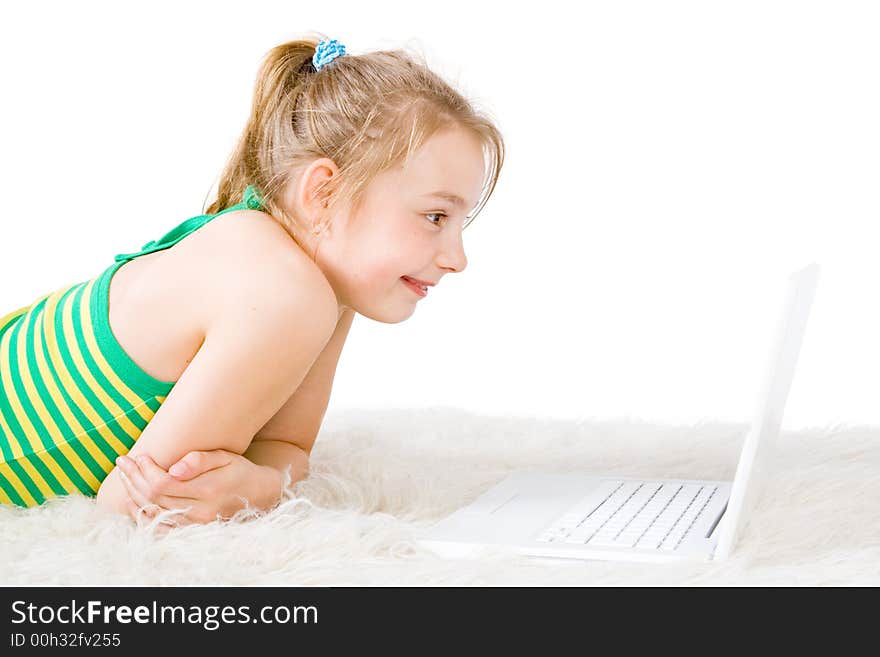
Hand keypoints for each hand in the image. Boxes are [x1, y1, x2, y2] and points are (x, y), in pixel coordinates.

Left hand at [115, 449, 282, 531]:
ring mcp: (196, 524)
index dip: (145, 470)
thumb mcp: (225, 458)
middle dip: (134, 478)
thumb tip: (173, 468)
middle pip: (154, 498)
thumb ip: (200, 460)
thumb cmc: (240, 471)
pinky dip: (142, 515)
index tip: (139, 455)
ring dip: (133, 494)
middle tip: (123, 461)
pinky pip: (160, 527)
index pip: (162, 484)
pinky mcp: (192, 530)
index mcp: (208, 490)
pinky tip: (133, 501)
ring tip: (125, 475)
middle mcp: (200, 511)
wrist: (260, 495)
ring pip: (153, 512)